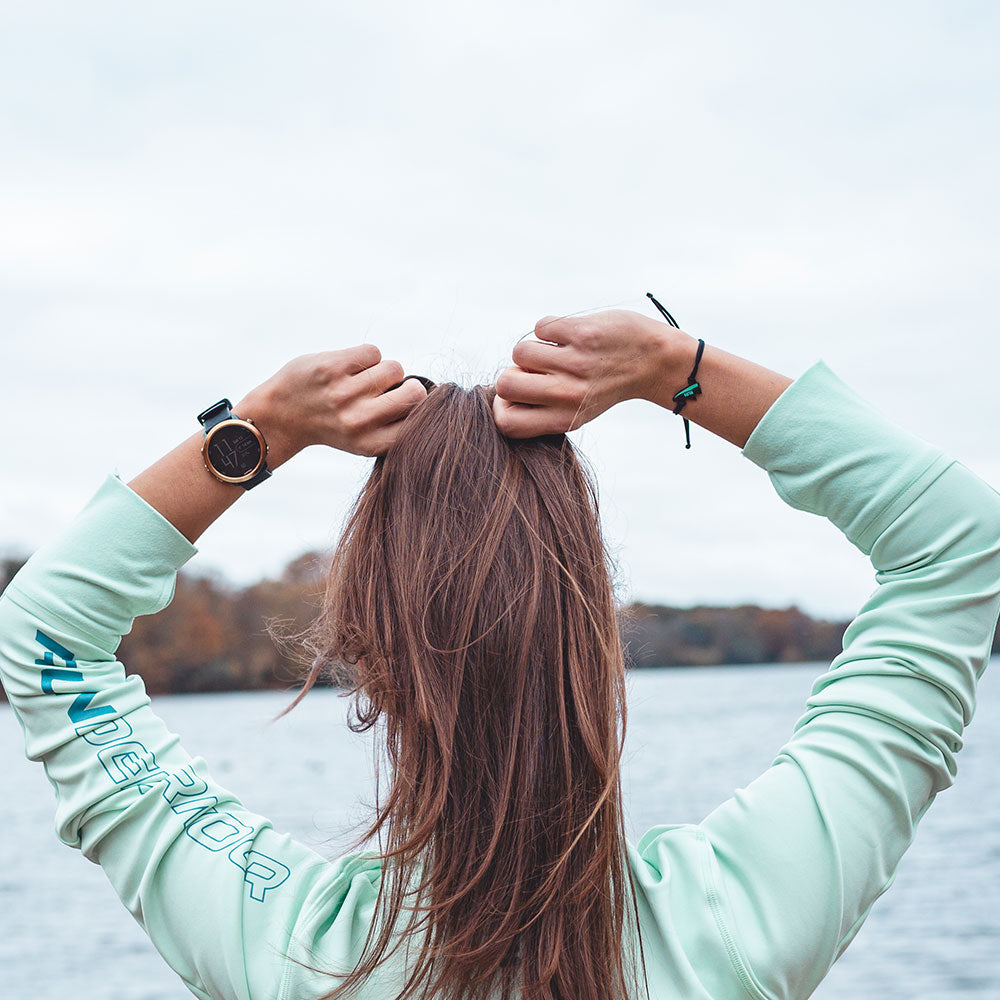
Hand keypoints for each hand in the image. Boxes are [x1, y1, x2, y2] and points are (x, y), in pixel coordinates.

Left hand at [241, 344, 427, 460]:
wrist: (279, 416)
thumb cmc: (329, 424)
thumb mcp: (362, 439)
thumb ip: (391, 425)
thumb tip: (427, 394)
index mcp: (371, 443)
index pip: (419, 420)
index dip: (416, 408)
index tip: (402, 407)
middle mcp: (359, 421)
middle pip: (414, 392)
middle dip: (406, 386)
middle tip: (386, 390)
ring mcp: (344, 393)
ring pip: (394, 368)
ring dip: (383, 369)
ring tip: (363, 379)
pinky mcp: (331, 367)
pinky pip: (373, 352)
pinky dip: (365, 356)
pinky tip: (348, 368)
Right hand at [493, 310, 693, 437]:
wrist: (654, 361)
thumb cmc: (607, 384)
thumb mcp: (578, 410)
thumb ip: (543, 408)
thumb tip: (502, 388)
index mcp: (564, 418)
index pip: (507, 424)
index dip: (502, 406)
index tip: (517, 396)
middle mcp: (568, 394)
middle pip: (505, 385)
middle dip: (512, 372)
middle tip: (535, 370)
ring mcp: (575, 363)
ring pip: (520, 351)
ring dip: (533, 347)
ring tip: (556, 350)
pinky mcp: (582, 333)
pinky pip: (541, 326)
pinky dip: (550, 327)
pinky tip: (570, 334)